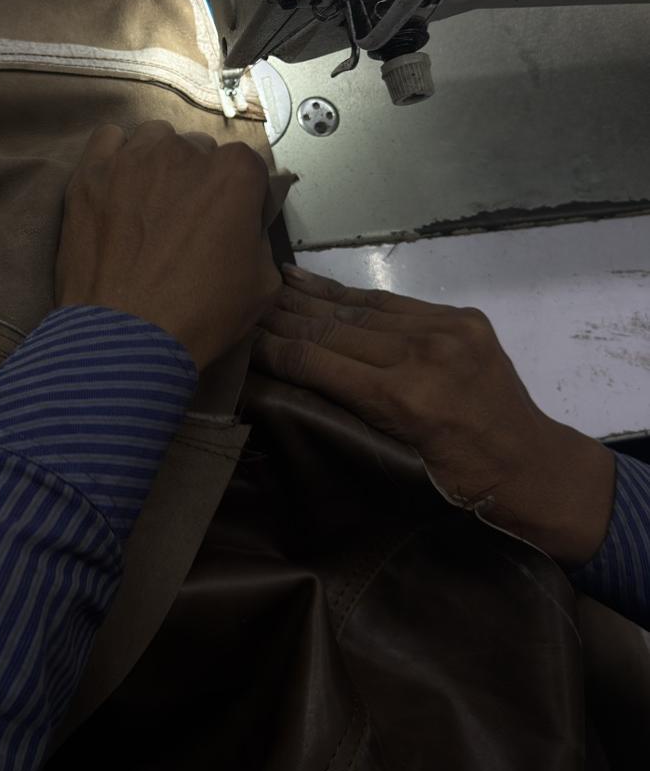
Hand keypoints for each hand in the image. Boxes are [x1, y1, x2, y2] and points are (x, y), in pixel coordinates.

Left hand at [56, 122, 279, 370]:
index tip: (232, 221)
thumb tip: (246, 225)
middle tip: (187, 222)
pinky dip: (116, 156)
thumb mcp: (263, 284)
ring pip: (155, 140)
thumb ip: (259, 237)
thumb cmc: (198, 315)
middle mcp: (184, 152)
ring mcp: (133, 158)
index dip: (242, 195)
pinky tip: (117, 186)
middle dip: (198, 180)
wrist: (124, 338)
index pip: (248, 166)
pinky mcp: (91, 173)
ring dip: (158, 164)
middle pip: (199, 151)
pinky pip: (108, 140)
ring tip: (150, 204)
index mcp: (234, 173)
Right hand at [253, 266, 614, 566]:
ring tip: (272, 283)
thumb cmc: (458, 487)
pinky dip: (352, 295)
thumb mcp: (394, 460)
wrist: (534, 470)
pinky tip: (319, 285)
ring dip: (312, 297)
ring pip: (361, 308)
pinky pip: (393, 303)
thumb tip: (286, 384)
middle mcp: (425, 353)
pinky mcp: (461, 318)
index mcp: (406, 398)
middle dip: (283, 317)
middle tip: (242, 304)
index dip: (272, 348)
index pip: (319, 361)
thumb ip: (348, 414)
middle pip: (335, 328)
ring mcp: (446, 330)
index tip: (237, 338)